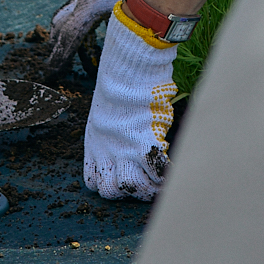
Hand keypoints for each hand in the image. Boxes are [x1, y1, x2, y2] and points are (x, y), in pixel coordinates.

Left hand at [82, 14, 176, 200]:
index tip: (122, 175)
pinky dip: (166, 174)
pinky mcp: (145, 146)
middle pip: (111, 191)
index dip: (109, 182)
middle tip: (144, 180)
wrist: (127, 71)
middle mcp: (106, 152)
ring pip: (132, 188)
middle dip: (128, 190)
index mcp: (94, 145)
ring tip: (158, 179)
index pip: (93, 182)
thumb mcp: (104, 112)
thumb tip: (128, 138)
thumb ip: (112, 133)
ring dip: (147, 186)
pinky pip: (157, 173)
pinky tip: (171, 168)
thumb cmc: (120, 84)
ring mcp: (125, 151)